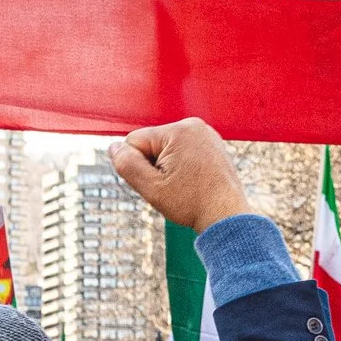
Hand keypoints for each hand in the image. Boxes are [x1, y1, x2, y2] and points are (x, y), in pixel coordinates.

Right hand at [108, 118, 250, 232]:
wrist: (226, 216)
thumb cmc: (191, 203)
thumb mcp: (150, 187)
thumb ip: (127, 164)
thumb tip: (114, 148)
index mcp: (178, 130)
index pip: (134, 141)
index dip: (137, 166)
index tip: (158, 183)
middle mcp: (193, 125)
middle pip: (150, 144)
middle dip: (153, 166)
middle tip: (172, 187)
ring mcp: (205, 133)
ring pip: (165, 149)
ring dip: (166, 167)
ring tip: (184, 185)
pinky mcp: (211, 144)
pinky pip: (182, 151)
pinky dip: (181, 167)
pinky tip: (192, 182)